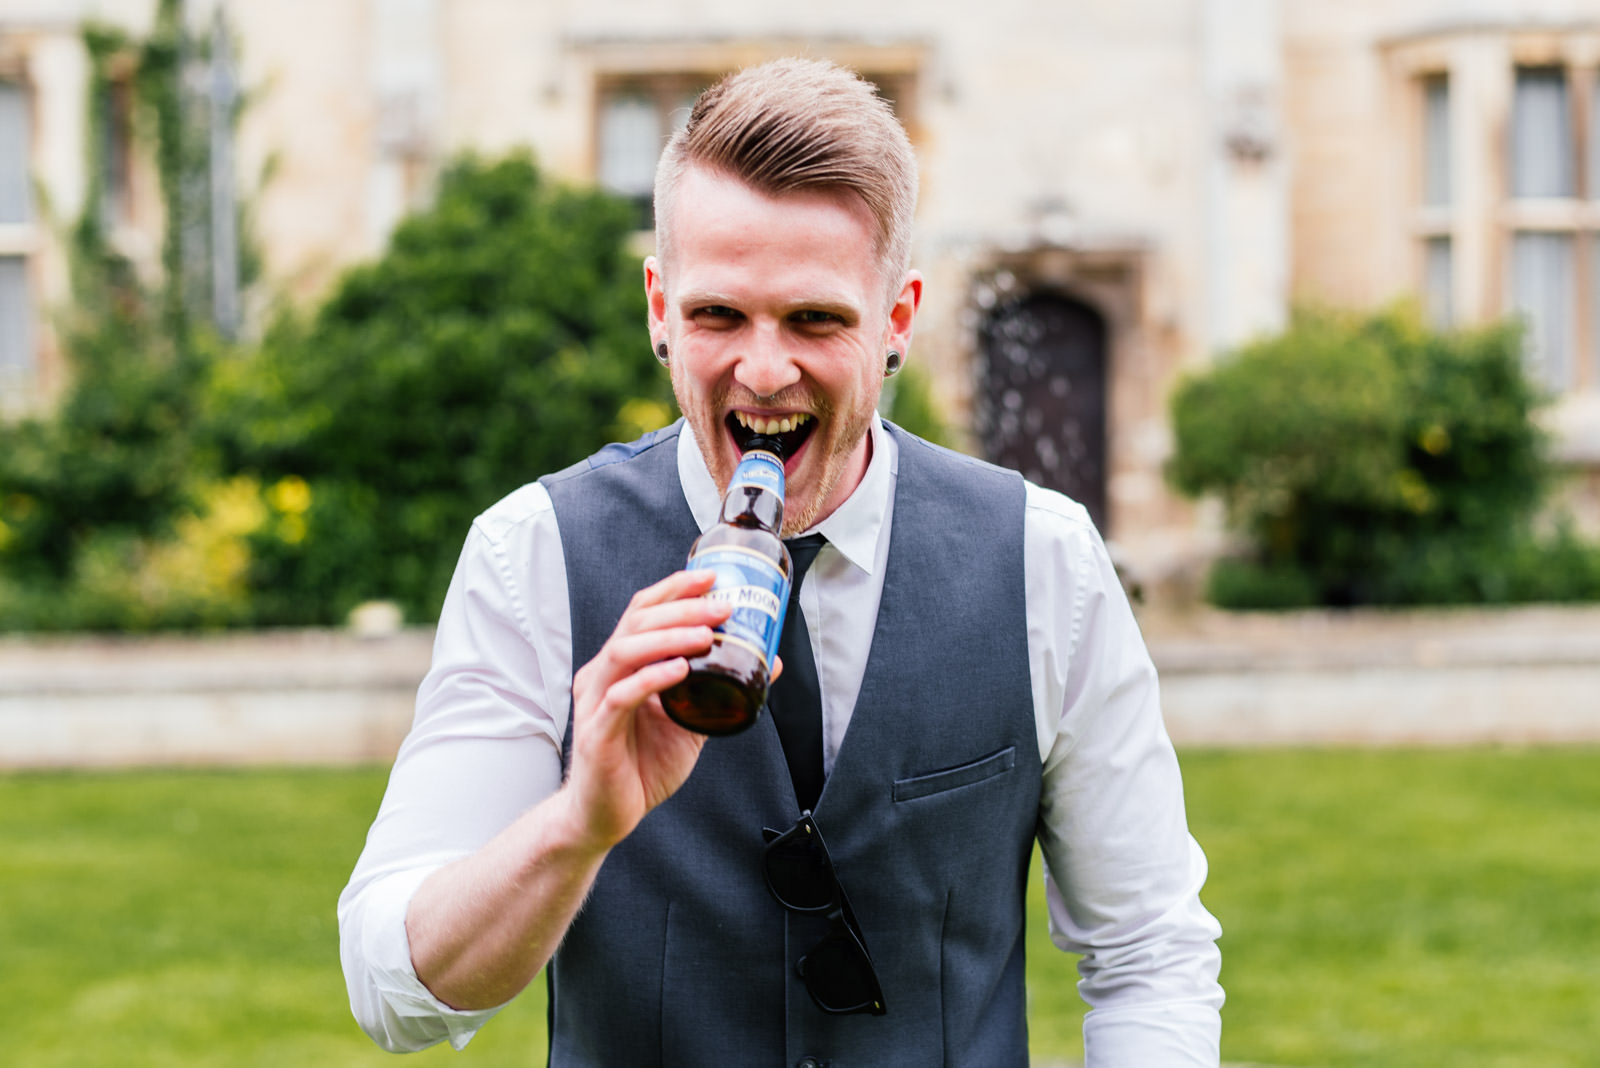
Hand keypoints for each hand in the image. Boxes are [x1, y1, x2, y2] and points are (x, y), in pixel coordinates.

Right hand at [564, 569, 732, 850]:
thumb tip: (769, 664)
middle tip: (722, 606)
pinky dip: (652, 678)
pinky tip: (680, 670)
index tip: (712, 576)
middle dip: (681, 608)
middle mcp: (602, 675)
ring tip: (706, 634)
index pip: (641, 612)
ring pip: (625, 651)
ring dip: (668, 637)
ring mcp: (596, 702)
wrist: (605, 816)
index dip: (674, 589)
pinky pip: (621, 697)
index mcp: (620, 666)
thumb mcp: (690, 723)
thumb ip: (721, 693)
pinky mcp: (597, 733)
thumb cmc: (640, 766)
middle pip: (636, 623)